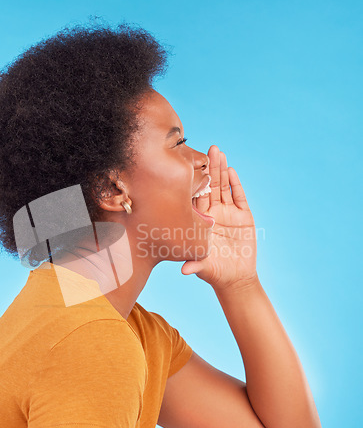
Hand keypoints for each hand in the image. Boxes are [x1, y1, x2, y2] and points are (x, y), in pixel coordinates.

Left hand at [181, 145, 257, 289]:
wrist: (235, 278)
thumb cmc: (214, 271)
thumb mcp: (203, 266)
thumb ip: (194, 265)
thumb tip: (184, 271)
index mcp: (200, 220)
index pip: (196, 196)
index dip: (194, 181)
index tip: (189, 164)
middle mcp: (213, 213)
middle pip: (211, 186)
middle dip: (210, 168)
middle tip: (208, 149)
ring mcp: (229, 213)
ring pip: (224, 188)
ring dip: (222, 170)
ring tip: (220, 152)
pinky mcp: (244, 216)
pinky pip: (239, 197)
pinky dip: (236, 185)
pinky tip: (232, 171)